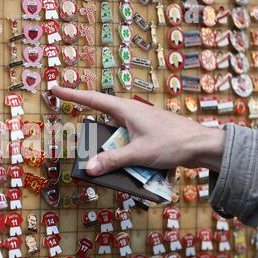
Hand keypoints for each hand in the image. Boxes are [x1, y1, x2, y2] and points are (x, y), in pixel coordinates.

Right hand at [51, 86, 224, 175]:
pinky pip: (127, 143)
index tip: (55, 89)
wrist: (202, 145)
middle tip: (87, 152)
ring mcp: (139, 124)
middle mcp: (130, 114)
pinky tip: (130, 169)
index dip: (72, 94)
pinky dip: (124, 154)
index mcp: (125, 110)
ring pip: (115, 136)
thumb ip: (112, 161)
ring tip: (112, 167)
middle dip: (94, 138)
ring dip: (112, 151)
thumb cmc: (172, 143)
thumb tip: (89, 168)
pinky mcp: (146, 134)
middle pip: (102, 123)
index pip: (92, 99)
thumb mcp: (139, 153)